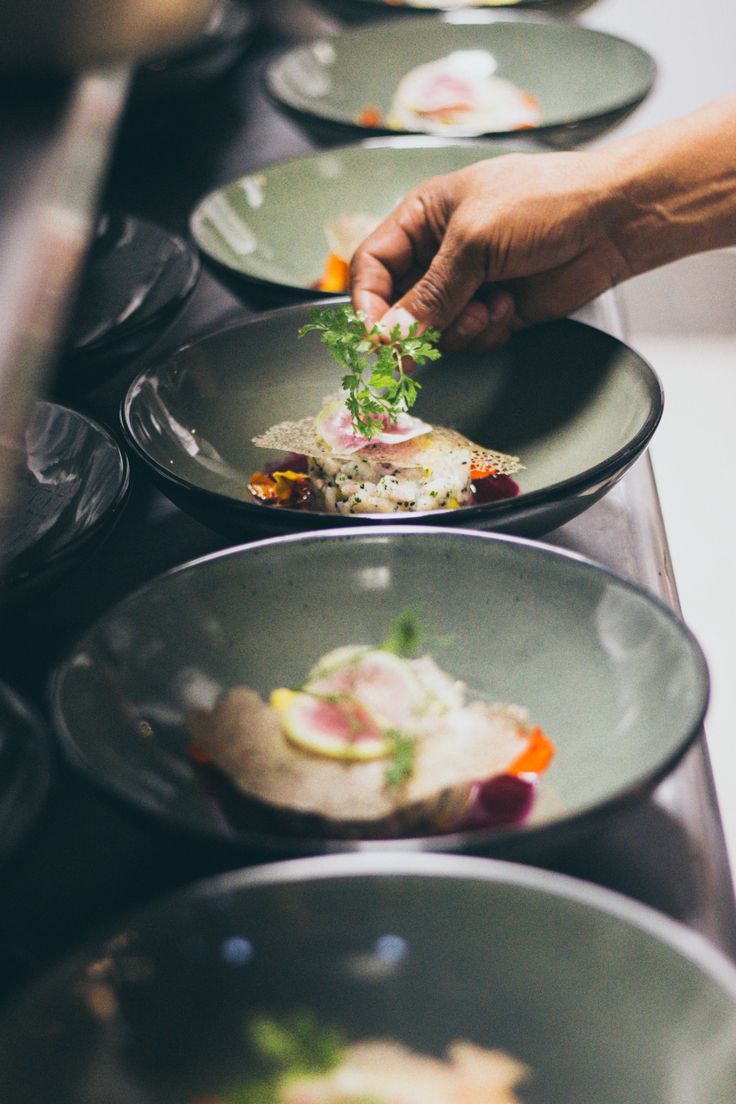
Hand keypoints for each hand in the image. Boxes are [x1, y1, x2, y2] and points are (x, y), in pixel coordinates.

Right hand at [350, 150, 629, 349]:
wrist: (610, 219)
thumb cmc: (543, 202)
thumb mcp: (473, 241)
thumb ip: (429, 295)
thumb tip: (390, 336)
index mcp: (422, 218)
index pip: (372, 266)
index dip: (368, 302)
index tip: (376, 334)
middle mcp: (439, 253)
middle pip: (398, 307)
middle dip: (414, 326)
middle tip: (421, 342)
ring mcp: (468, 285)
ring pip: (433, 330)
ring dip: (457, 328)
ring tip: (488, 306)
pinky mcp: (495, 311)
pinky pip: (469, 339)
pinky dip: (486, 332)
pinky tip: (508, 307)